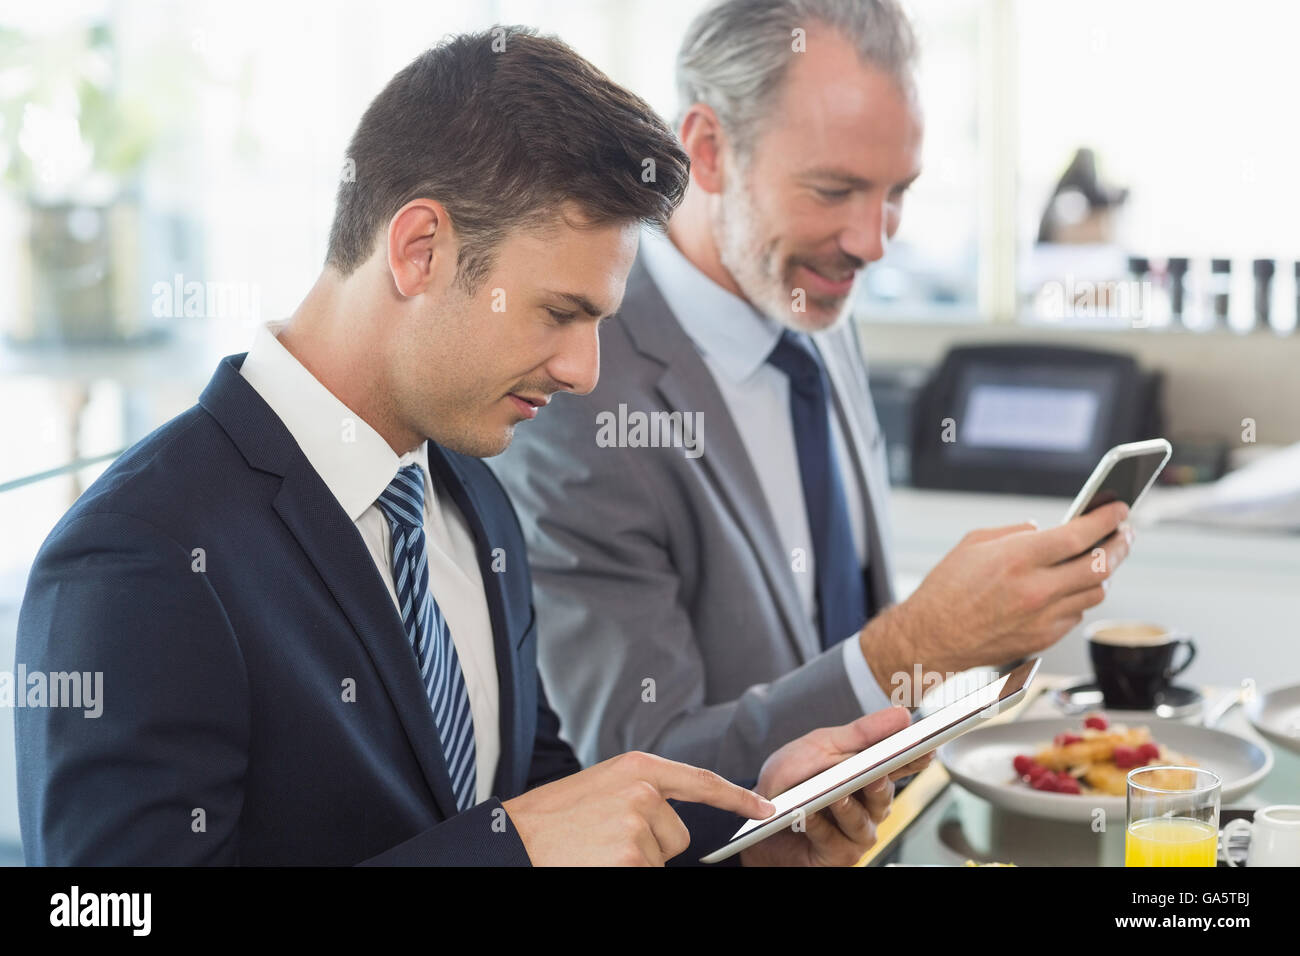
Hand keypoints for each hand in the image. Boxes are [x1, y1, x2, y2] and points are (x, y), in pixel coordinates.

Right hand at [501, 751, 773, 865]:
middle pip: (678, 834)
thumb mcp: (598, 788)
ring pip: (659, 859)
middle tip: (602, 841)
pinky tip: (594, 862)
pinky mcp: (633, 858)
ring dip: (633, 862)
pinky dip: (624, 872)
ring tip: (592, 851)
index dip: (737, 797)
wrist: (510, 842)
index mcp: (637, 768)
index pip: (701, 781)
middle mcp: (644, 793)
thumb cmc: (547, 820)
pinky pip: (646, 873)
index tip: (765, 807)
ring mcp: (640, 827)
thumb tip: (666, 815)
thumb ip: (635, 793)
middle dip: (650, 845)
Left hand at [739, 706, 931, 866]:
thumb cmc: (792, 780)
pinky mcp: (837, 855)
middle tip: (877, 772)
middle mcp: (869, 807)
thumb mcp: (821, 745)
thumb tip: (901, 716)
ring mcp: (856, 833)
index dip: (915, 758)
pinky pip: (832, 839)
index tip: (926, 748)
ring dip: (847, 806)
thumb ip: (861, 733)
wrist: (757, 815)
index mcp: (869, 776)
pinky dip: (818, 824)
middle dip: (879, 783)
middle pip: (883, 794)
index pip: (899, 766)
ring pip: (861, 820)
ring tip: (836, 795)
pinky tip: (807, 813)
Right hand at [865, 501, 1133, 687]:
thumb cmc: (946, 589)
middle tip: (1124, 533)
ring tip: (1098, 560)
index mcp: (1018, 558)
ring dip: (1101, 573)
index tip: (1119, 509)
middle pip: (1101, 565)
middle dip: (1120, 544)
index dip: (1107, 519)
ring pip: (1096, 592)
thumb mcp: (973, 544)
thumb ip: (1013, 532)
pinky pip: (1076, 614)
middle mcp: (1036, 589)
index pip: (1080, 534)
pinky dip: (1078, 599)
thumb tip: (1044, 529)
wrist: (930, 638)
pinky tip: (1068, 589)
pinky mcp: (1043, 639)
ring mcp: (1043, 618)